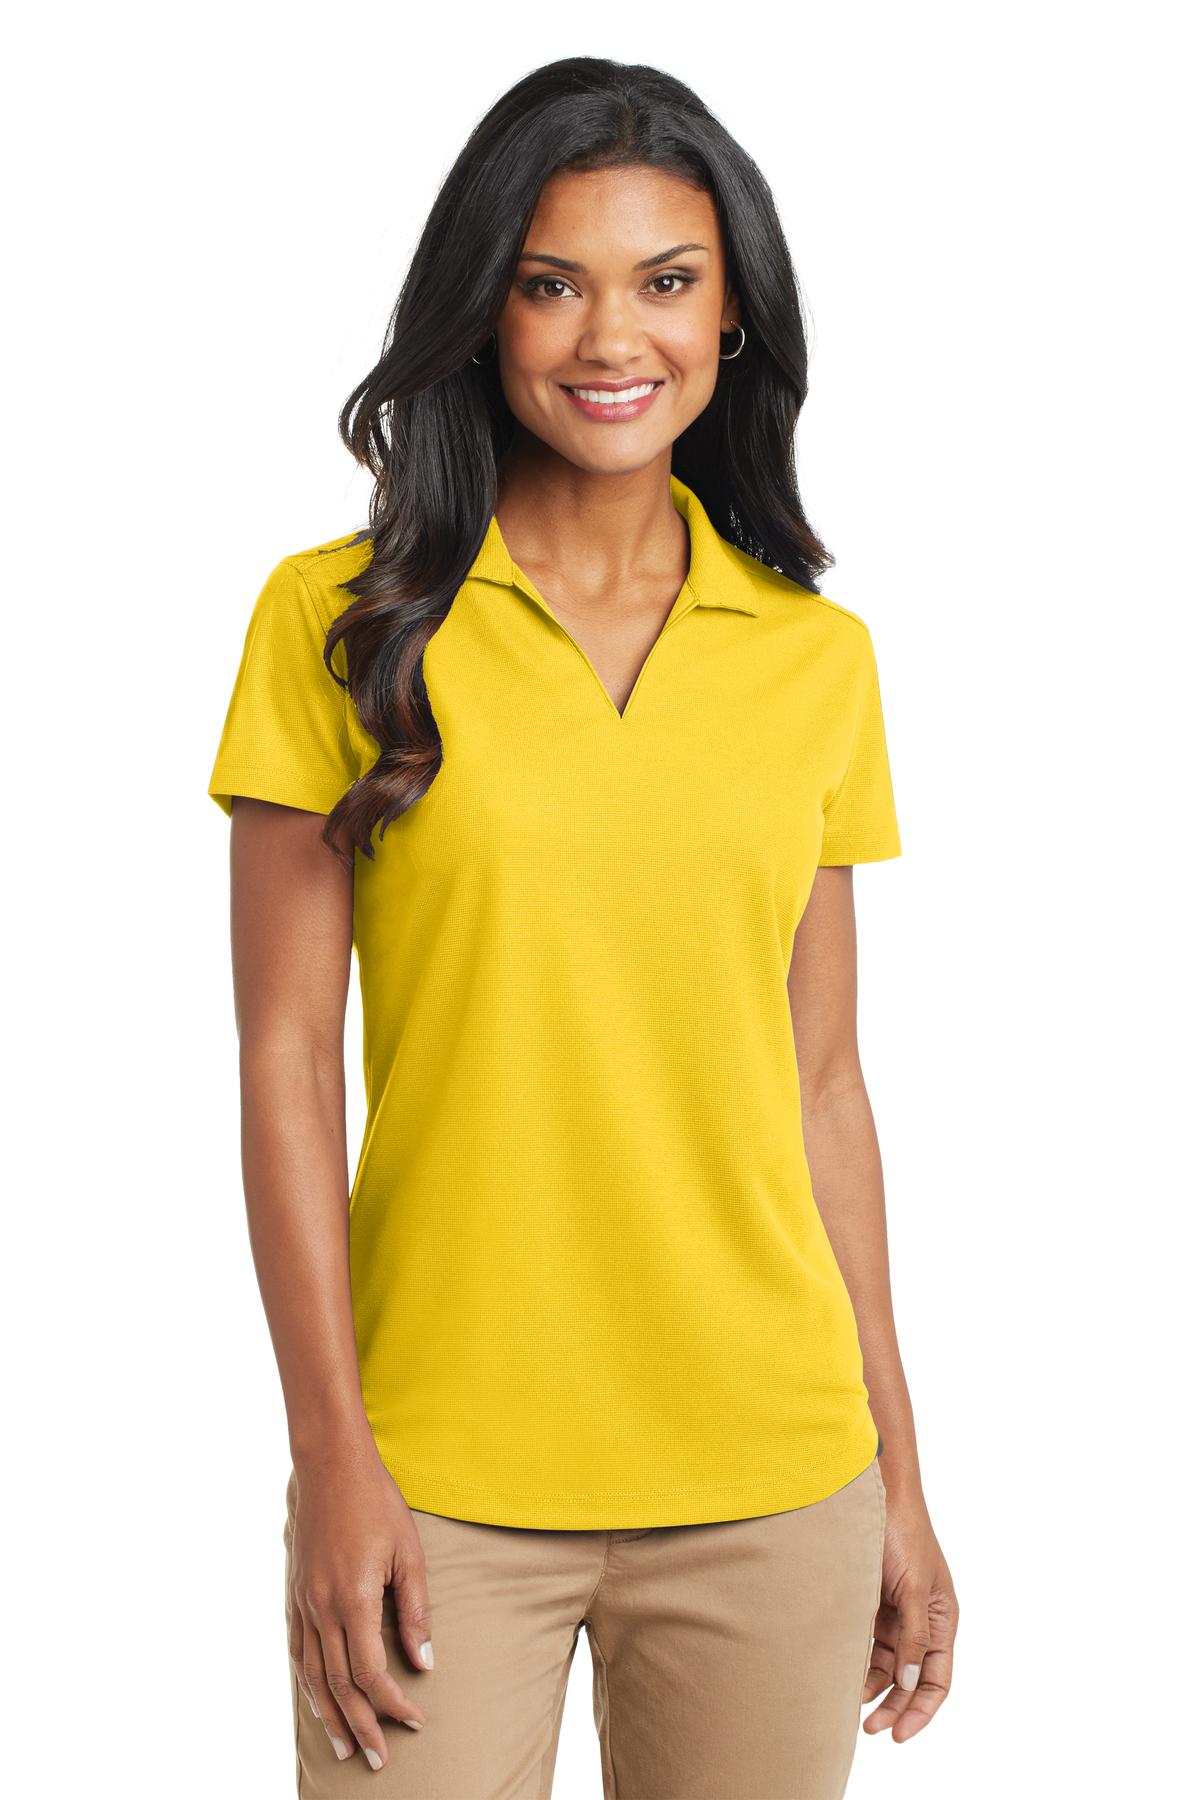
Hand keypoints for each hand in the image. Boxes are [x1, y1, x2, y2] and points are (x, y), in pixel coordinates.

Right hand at [287, 1454, 432, 1770]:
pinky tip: (318, 1698)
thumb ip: (415, 1611)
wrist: (331, 1467)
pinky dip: (309, 1682)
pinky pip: (299, 1651)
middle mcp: (323, 1609)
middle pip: (340, 1685)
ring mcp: (304, 1603)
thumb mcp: (409, 1554)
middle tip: (378, 1759)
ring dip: (330, 1715)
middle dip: (361, 1725)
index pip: (372, 1673)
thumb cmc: (377, 1505)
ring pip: (314, 1675)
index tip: (414, 1721)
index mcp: (354, 1601)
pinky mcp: (296, 1594)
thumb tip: (424, 1663)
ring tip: (346, 1746)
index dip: (393, 1704)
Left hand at [862, 1480, 957, 1740]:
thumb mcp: (912, 1589)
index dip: (921, 1710)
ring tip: (850, 1704)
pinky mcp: (874, 1602)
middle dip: (894, 1705)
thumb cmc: (903, 1534)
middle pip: (912, 1678)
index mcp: (942, 1619)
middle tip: (870, 1729)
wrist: (877, 1494)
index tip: (899, 1734)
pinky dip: (861, 1661)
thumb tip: (910, 1682)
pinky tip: (845, 1674)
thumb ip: (913, 1637)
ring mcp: (898, 1613)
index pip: (937, 1679)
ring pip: (889, 1664)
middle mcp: (922, 1620)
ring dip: (874, 1686)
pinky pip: (871, 1643)